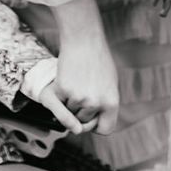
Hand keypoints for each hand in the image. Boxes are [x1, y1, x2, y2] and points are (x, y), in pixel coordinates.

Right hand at [49, 0, 119, 135]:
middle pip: (84, 121)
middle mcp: (95, 103)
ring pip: (70, 112)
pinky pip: (59, 102)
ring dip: (69, 102)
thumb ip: (106, 103)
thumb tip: (98, 121)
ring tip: (75, 83)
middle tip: (81, 92)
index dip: (96, 126)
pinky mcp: (63, 90)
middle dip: (80, 111)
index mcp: (112, 103)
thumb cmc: (98, 59)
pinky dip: (60, 94)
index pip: (105, 130)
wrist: (84, 40)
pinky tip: (66, 79)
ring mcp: (78, 98)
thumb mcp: (111, 83)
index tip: (91, 119)